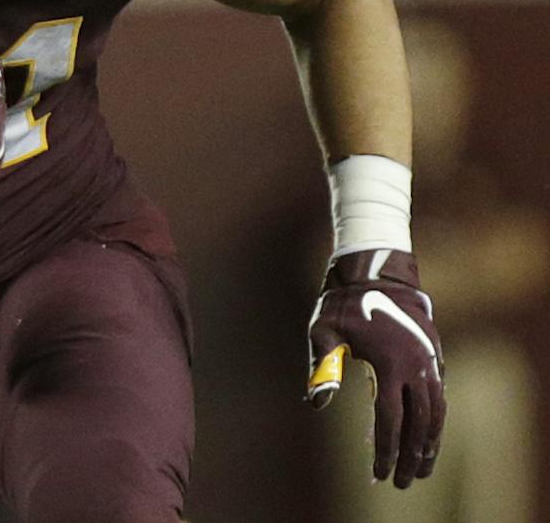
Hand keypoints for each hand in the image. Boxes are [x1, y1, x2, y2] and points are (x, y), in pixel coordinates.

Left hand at [306, 248, 445, 487]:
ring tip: (422, 469)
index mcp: (389, 363)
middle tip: (403, 483)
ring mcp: (429, 361)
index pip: (390, 420)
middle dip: (411, 457)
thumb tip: (316, 403)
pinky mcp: (434, 357)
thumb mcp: (323, 330)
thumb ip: (322, 366)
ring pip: (436, 413)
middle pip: (419, 424)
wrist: (376, 272)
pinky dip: (436, 421)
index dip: (386, 450)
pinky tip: (428, 437)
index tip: (379, 476)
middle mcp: (415, 366)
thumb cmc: (342, 303)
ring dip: (430, 443)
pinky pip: (440, 397)